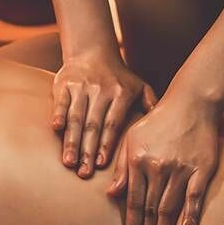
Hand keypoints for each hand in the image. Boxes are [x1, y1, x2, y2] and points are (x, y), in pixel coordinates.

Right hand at [52, 50, 156, 177]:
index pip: (113, 123)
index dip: (107, 144)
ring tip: (69, 162)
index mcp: (120, 93)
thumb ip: (151, 106)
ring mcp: (81, 86)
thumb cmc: (119, 77)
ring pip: (76, 117)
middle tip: (84, 173)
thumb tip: (166, 131)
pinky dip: (58, 115)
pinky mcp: (64, 83)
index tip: (101, 165)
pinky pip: (61, 102)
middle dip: (88, 150)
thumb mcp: (140, 86)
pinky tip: (56, 130)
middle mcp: (101, 90)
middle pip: (93, 124)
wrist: (93, 51)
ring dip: (71, 141)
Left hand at [108, 93, 221, 224]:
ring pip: (169, 208)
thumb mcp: (131, 139)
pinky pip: (194, 197)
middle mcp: (158, 168)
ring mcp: (181, 169)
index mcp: (138, 162)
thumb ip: (122, 167)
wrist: (190, 103)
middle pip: (150, 210)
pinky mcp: (202, 169)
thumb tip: (112, 194)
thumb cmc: (157, 121)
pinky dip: (190, 216)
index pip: (132, 202)